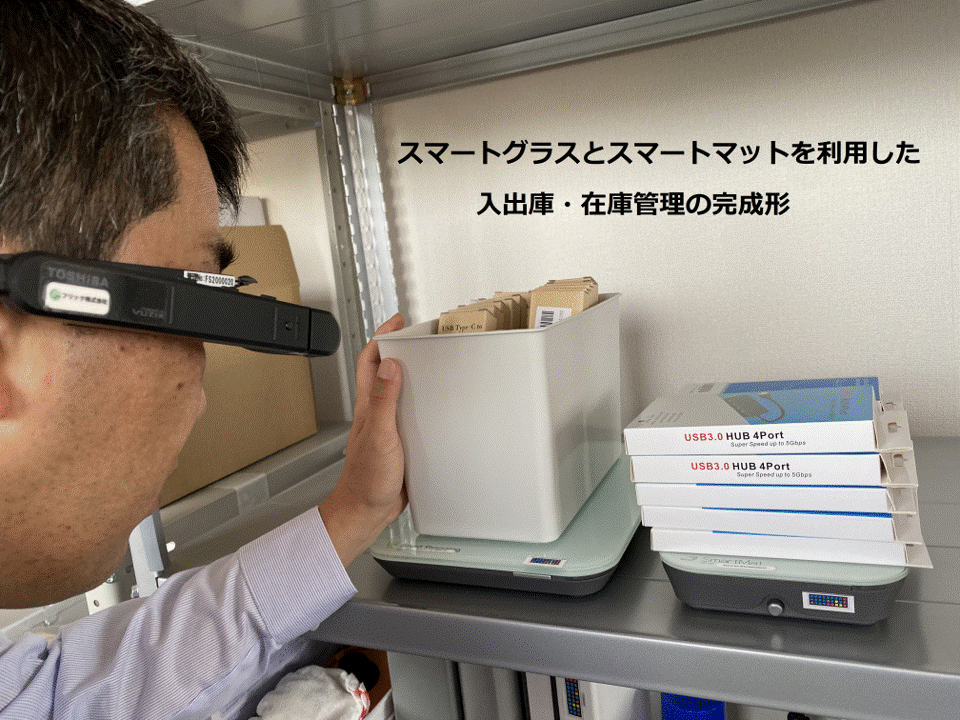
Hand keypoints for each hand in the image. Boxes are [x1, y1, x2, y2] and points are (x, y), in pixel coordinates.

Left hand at [319, 313, 406, 566]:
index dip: (382, 338)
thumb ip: (385, 399)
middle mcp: (375, 413)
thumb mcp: (380, 434)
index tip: (397, 322)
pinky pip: (409, 417)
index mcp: (368, 405)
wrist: (366, 511)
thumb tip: (391, 365)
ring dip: (410, 377)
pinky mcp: (398, 445)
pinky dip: (421, 406)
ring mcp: (386, 428)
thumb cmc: (366, 479)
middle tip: (417, 337)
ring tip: (430, 365)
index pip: (370, 361)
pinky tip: (434, 410)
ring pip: (397, 393)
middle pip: (383, 372)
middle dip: (398, 350)